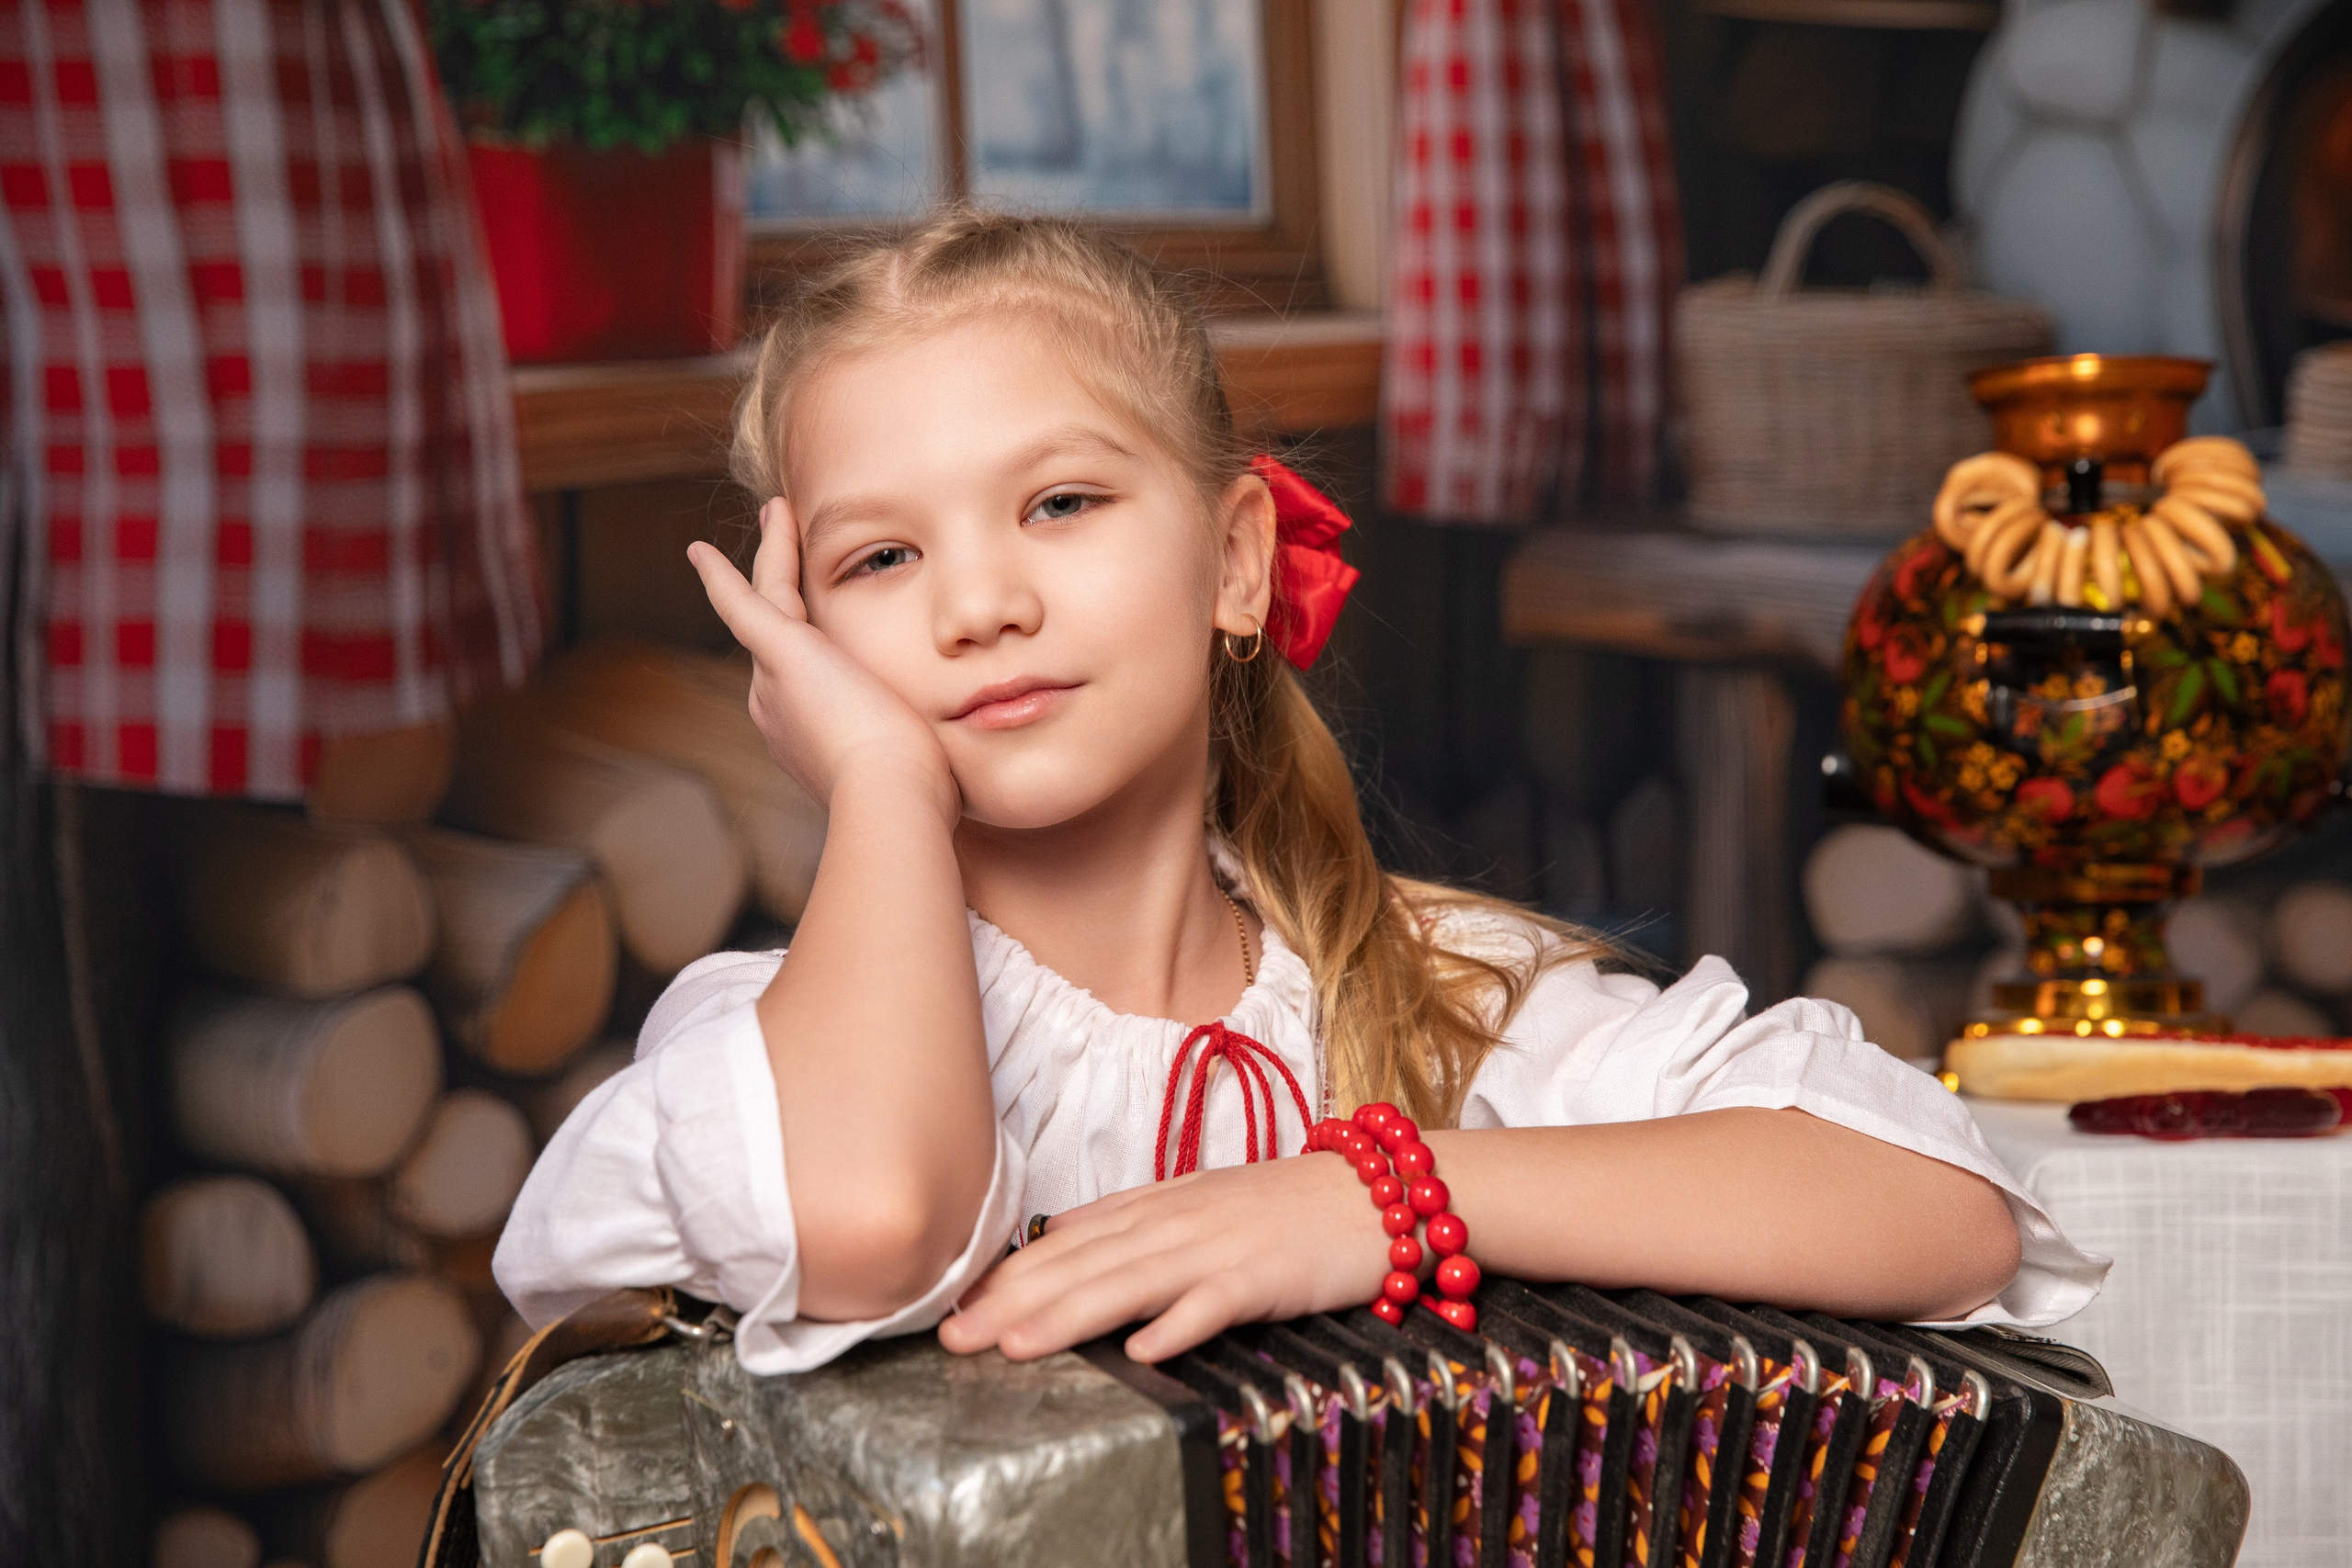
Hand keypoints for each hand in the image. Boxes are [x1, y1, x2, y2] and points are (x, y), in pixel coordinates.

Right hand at [688, 499, 953, 820]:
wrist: (890, 799)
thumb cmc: (915, 797)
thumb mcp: (917, 770)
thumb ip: (917, 757)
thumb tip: (943, 774)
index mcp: (808, 728)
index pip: (808, 669)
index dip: (810, 640)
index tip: (812, 631)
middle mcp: (777, 704)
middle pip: (781, 625)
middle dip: (780, 583)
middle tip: (780, 542)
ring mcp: (773, 680)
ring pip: (771, 599)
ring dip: (772, 555)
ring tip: (777, 514)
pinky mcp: (782, 653)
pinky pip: (743, 602)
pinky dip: (719, 577)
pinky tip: (697, 551)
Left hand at [939, 1153, 1391, 1363]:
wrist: (1377, 1188)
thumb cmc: (1285, 1205)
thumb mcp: (1197, 1200)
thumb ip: (1130, 1220)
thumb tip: (1057, 1234)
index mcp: (1156, 1205)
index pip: (1065, 1241)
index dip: (1006, 1274)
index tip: (952, 1303)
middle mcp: (1176, 1221)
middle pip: (1081, 1264)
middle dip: (1011, 1302)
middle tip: (952, 1336)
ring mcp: (1219, 1247)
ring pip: (1130, 1282)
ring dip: (1070, 1314)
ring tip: (1016, 1346)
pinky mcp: (1266, 1275)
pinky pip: (1216, 1303)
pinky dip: (1179, 1324)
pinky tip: (1143, 1351)